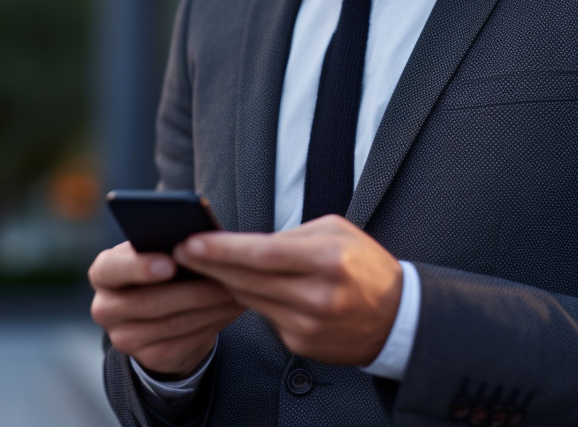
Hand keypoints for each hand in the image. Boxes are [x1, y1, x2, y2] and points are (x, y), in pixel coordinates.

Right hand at [89, 241, 246, 377]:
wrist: (161, 315)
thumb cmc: (162, 271)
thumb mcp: (156, 253)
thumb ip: (166, 244)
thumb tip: (196, 240)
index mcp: (104, 273)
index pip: (111, 269)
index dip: (139, 267)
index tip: (170, 263)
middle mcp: (106, 308)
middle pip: (148, 302)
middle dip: (192, 290)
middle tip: (224, 278)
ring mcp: (124, 337)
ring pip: (172, 323)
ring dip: (210, 307)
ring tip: (235, 291)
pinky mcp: (148, 358)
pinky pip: (185, 342)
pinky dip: (213, 323)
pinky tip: (230, 309)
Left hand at [173, 214, 402, 366]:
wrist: (397, 318)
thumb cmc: (364, 265)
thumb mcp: (337, 233)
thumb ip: (291, 236)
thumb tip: (244, 243)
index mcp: (329, 260)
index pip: (264, 254)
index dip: (223, 249)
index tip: (191, 242)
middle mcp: (318, 296)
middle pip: (249, 280)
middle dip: (210, 265)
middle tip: (180, 252)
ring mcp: (309, 325)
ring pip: (250, 300)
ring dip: (223, 283)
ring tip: (201, 266)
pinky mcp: (302, 344)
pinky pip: (264, 318)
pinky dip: (249, 301)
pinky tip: (236, 288)